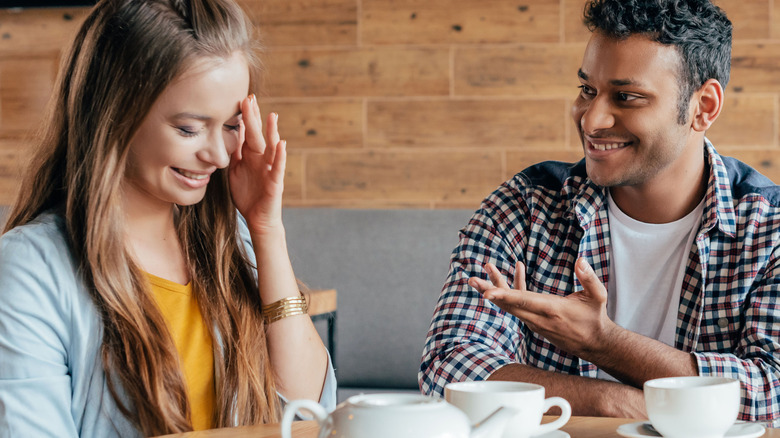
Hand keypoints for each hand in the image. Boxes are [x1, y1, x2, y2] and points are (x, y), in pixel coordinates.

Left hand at [229, 94, 285, 234]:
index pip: (247, 133)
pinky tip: (282, 144)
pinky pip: (278, 167)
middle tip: (250, 98)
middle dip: (254, 118)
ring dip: (272, 132)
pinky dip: (281, 156)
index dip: (245, 117)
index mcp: (251, 156)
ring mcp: (270, 169)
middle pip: (257, 135)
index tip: (242, 99)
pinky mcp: (275, 182)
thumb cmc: (248, 196)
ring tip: (272, 116)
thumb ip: (235, 154)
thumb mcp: (236, 171)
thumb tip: (229, 135)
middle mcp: (262, 160)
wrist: (257, 219)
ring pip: (271, 147)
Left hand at [468, 258, 618, 358]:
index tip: (486, 292)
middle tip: (471, 280)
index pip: (523, 302)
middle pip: (508, 305)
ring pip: (511, 305)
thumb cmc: (595, 318)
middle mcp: (539, 318)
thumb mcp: (598, 296)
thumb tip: (580, 260)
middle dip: (489, 291)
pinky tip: (518, 270)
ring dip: (497, 288)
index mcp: (552, 311)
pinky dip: (513, 289)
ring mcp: (535, 322)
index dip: (504, 296)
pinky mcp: (534, 323)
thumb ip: (589, 278)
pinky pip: (518, 306)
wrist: (594, 343)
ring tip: (486, 270)